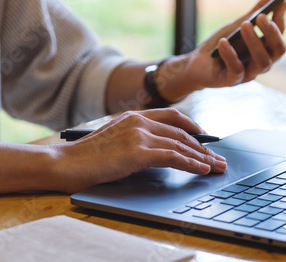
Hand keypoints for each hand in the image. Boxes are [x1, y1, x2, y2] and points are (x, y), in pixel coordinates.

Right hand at [49, 108, 226, 192]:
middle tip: (218, 157)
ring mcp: (139, 134)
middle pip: (181, 132)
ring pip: (181, 144)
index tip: (205, 138)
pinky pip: (173, 157)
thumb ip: (136, 138)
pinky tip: (202, 170)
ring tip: (217, 167)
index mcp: (134, 115)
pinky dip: (191, 164)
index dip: (193, 126)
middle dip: (203, 146)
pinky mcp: (138, 151)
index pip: (172, 116)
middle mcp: (139, 120)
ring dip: (202, 157)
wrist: (66, 162)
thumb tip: (160, 150)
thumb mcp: (115, 139)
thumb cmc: (87, 156)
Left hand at [156, 0, 285, 101]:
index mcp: (265, 50)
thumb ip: (255, 12)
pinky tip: (223, 42)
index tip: (281, 3)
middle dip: (272, 33)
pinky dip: (230, 54)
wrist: (197, 64)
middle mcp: (261, 63)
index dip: (281, 21)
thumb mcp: (237, 25)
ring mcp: (249, 73)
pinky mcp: (233, 81)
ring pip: (262, 62)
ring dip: (254, 42)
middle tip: (261, 17)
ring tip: (244, 25)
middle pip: (278, 50)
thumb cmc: (220, 44)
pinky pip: (236, 69)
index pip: (279, 35)